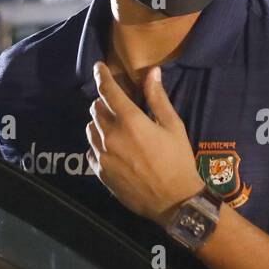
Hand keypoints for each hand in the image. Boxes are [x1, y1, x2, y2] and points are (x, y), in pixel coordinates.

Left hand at [86, 63, 203, 225]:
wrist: (173, 201)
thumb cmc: (178, 161)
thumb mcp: (173, 127)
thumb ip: (158, 99)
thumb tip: (152, 72)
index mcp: (130, 122)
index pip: (108, 91)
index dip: (102, 75)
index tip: (99, 67)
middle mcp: (111, 136)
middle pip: (96, 109)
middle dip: (104, 102)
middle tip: (116, 104)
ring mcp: (103, 155)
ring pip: (90, 129)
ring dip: (99, 123)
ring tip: (114, 127)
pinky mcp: (100, 172)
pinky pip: (91, 151)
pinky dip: (98, 144)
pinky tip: (112, 149)